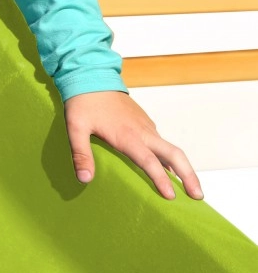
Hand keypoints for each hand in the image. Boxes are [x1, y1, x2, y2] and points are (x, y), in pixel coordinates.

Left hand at [63, 91, 202, 200]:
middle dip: (189, 175)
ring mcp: (145, 125)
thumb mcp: (75, 127)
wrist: (90, 74)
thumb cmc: (82, 102)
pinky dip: (169, 157)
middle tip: (198, 197)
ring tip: (187, 189)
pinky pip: (161, 142)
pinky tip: (166, 167)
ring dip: (182, 167)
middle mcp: (142, 131)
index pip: (150, 161)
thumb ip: (81, 153)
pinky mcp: (144, 121)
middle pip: (174, 154)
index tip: (171, 197)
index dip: (161, 179)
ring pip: (170, 148)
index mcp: (128, 136)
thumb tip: (85, 178)